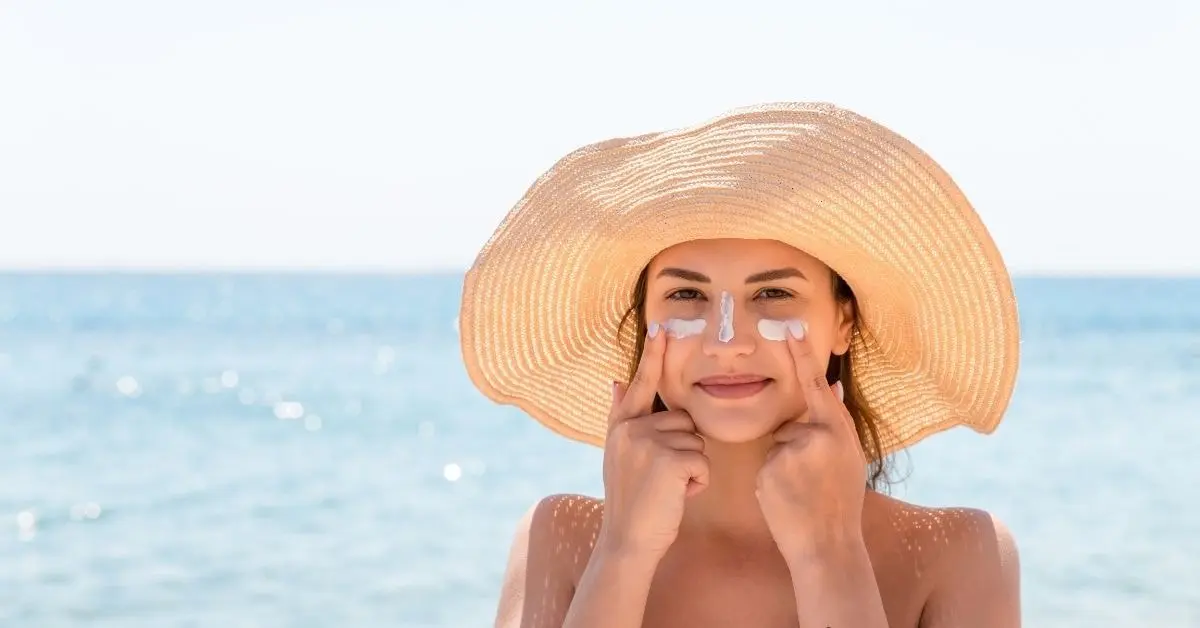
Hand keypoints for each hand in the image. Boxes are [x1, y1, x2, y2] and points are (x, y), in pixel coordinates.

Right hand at [598, 323, 710, 559]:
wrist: (627, 540)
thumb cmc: (631, 501)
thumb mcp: (619, 455)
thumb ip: (622, 417)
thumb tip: (618, 380)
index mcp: (622, 425)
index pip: (642, 383)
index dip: (653, 355)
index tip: (661, 325)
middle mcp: (633, 428)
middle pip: (684, 421)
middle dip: (685, 450)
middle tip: (663, 479)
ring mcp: (650, 443)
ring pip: (697, 442)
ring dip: (692, 468)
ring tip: (668, 489)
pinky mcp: (670, 460)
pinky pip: (703, 461)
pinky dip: (698, 482)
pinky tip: (677, 495)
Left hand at [756, 321, 867, 561]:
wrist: (828, 544)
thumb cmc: (840, 502)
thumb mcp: (850, 458)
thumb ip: (836, 424)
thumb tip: (828, 387)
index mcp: (839, 429)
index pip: (816, 384)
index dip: (802, 355)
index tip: (788, 327)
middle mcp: (816, 434)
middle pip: (791, 426)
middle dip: (795, 449)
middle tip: (814, 482)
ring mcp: (792, 451)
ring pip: (777, 446)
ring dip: (784, 466)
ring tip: (802, 492)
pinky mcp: (770, 468)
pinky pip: (765, 465)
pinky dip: (772, 481)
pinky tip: (787, 499)